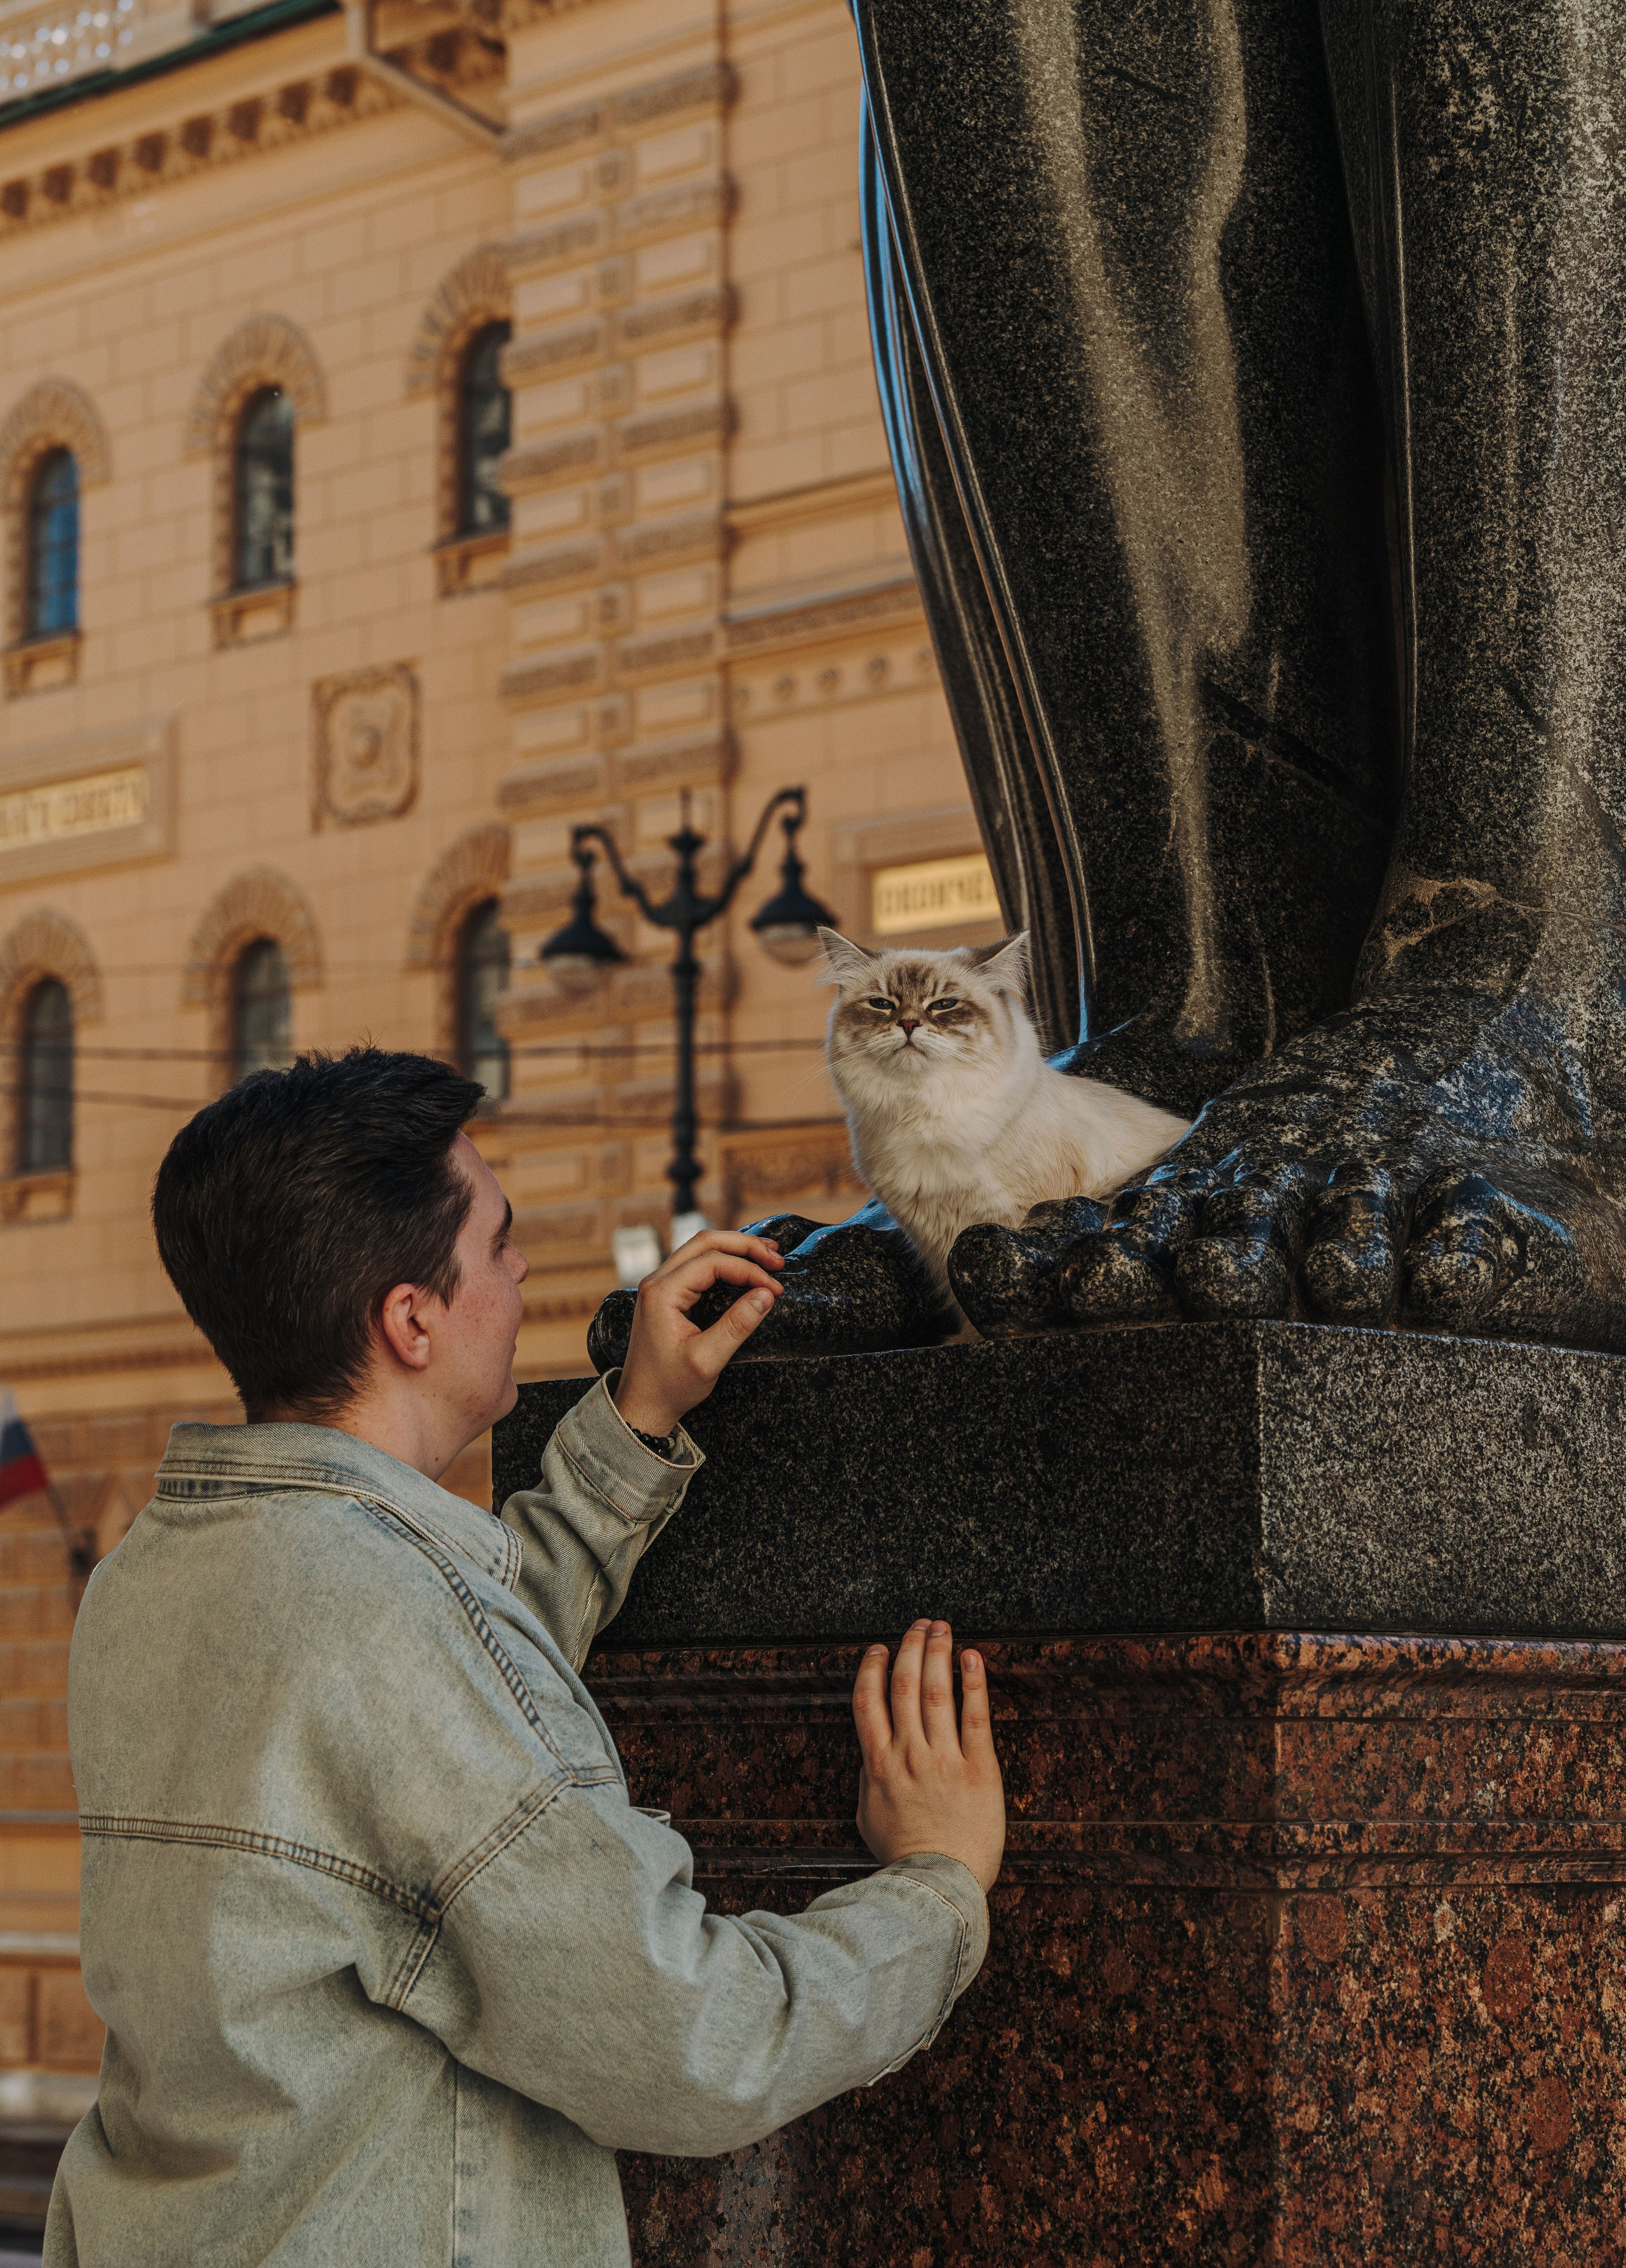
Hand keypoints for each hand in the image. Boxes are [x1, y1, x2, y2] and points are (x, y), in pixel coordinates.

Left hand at [613, 1230, 784, 1437]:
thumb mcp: (707, 1360)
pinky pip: (696, 1264)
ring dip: (735, 1249)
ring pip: (700, 1249)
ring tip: (767, 1254)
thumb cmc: (669, 1386)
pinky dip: (724, 1260)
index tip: (775, 1288)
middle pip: (705, 1242)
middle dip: (745, 1246)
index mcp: (662, 1293)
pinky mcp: (667, 1294)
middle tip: (777, 1258)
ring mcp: (660, 1285)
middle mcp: (657, 1281)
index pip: (712, 1262)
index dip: (749, 1269)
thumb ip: (737, 1326)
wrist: (642, 1404)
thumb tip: (767, 1295)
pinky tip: (744, 1266)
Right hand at [853, 1621, 1004, 1893]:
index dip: (872, 1668)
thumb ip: (871, 1776)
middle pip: (905, 1686)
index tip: (879, 1648)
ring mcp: (944, 1759)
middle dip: (910, 1648)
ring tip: (942, 1629)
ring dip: (938, 1653)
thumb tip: (873, 1750)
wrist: (938, 1884)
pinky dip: (972, 1683)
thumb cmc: (904, 1855)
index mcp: (879, 1764)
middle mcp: (909, 1754)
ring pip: (937, 1692)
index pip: (869, 1701)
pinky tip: (972, 1657)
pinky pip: (975, 1716)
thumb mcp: (869, 1815)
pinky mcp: (979, 1768)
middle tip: (918, 1625)